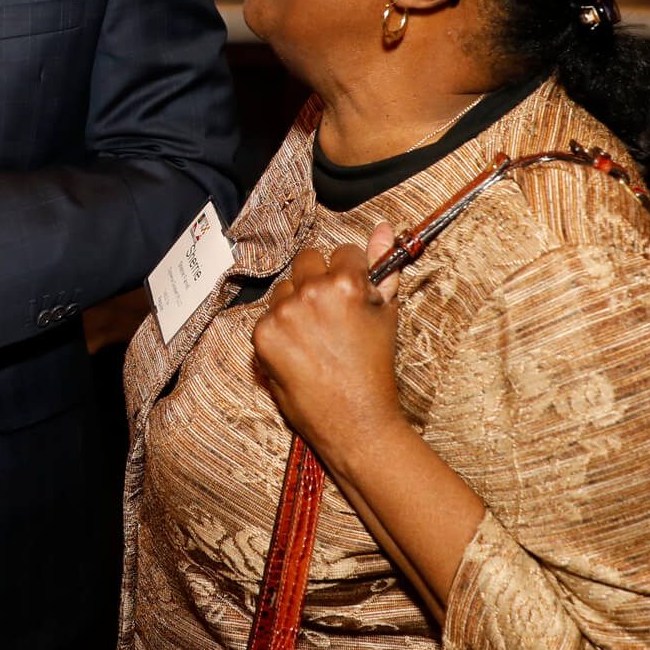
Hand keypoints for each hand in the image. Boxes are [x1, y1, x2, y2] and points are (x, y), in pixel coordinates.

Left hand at [251, 222, 409, 464]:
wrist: (356, 421)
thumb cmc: (376, 369)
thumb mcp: (386, 315)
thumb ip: (383, 267)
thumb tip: (383, 227)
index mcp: (346, 284)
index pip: (343, 252)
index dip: (350, 275)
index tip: (352, 295)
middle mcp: (311, 293)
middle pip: (307, 260)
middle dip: (319, 280)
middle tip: (331, 315)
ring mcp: (283, 313)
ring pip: (285, 288)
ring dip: (296, 303)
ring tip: (316, 337)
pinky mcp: (263, 335)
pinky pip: (269, 315)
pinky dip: (281, 329)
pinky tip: (300, 352)